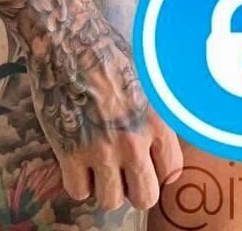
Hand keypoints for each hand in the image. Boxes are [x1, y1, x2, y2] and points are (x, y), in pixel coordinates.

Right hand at [25, 20, 183, 211]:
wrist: (70, 41)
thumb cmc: (110, 52)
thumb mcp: (149, 79)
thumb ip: (158, 113)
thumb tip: (165, 136)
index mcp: (158, 120)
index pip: (172, 173)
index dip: (159, 171)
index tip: (149, 163)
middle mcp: (134, 140)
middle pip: (145, 197)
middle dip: (135, 188)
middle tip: (124, 171)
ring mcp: (101, 150)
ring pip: (110, 201)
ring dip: (105, 187)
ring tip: (100, 165)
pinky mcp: (69, 153)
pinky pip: (77, 192)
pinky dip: (77, 181)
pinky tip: (78, 158)